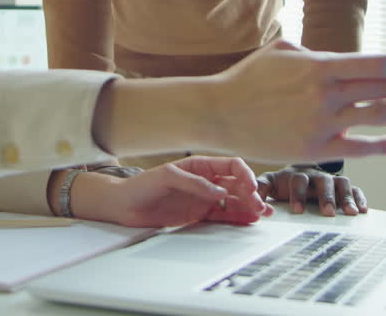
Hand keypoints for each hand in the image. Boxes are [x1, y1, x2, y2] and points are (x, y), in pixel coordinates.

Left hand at [71, 156, 274, 227]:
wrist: (123, 206)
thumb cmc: (140, 185)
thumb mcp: (166, 177)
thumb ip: (193, 183)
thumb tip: (217, 191)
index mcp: (199, 165)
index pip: (230, 166)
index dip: (244, 174)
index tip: (250, 187)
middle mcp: (204, 181)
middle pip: (236, 185)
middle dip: (250, 193)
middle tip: (258, 206)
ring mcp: (203, 198)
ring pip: (233, 200)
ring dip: (249, 206)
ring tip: (262, 215)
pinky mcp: (198, 214)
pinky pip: (222, 215)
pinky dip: (236, 218)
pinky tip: (248, 221)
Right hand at [91, 40, 385, 162]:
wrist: (217, 113)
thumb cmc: (249, 81)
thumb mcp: (284, 52)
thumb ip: (318, 55)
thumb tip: (346, 63)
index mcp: (319, 66)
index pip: (376, 65)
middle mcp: (325, 94)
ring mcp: (322, 123)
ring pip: (379, 116)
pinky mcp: (315, 148)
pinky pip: (361, 147)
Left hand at [256, 166, 366, 215]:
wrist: (297, 174)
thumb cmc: (283, 182)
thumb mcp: (270, 183)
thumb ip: (261, 189)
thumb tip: (255, 201)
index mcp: (297, 174)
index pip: (298, 180)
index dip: (298, 194)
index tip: (297, 211)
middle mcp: (316, 175)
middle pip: (323, 181)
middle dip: (326, 197)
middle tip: (327, 213)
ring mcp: (331, 180)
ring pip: (342, 183)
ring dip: (346, 197)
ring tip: (350, 213)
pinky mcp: (342, 187)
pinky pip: (355, 188)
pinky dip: (360, 197)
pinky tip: (363, 210)